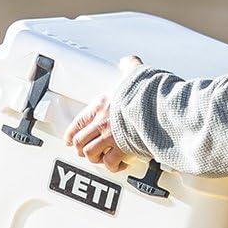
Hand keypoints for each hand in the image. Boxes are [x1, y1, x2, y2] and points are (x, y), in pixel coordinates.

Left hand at [64, 55, 141, 173]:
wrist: (158, 106)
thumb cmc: (146, 93)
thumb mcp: (135, 74)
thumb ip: (129, 67)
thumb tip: (128, 61)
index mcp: (102, 105)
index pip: (78, 122)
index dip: (70, 134)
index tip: (69, 140)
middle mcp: (102, 122)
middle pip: (79, 141)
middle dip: (81, 149)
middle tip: (85, 152)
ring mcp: (110, 137)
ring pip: (90, 153)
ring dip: (95, 158)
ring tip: (101, 159)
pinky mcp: (122, 149)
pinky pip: (110, 163)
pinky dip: (113, 166)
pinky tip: (118, 164)